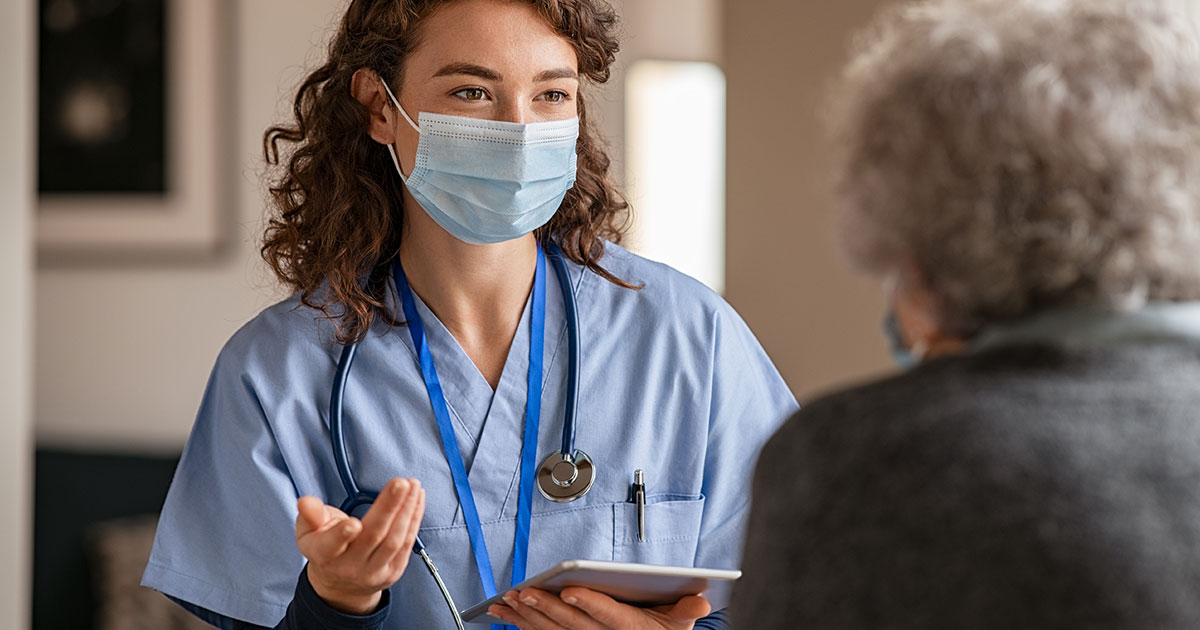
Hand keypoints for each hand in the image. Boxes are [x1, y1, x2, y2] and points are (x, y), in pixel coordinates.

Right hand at [294, 478, 425, 614]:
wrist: (342, 583)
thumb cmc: (326, 547)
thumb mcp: (309, 531)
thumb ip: (310, 515)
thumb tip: (305, 502)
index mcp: (324, 555)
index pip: (332, 545)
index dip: (342, 535)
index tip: (354, 522)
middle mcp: (350, 566)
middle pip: (373, 536)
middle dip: (389, 507)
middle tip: (400, 484)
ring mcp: (374, 571)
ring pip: (394, 540)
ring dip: (407, 510)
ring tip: (412, 486)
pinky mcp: (393, 571)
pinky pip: (407, 543)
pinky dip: (414, 519)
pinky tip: (417, 499)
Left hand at [487, 586, 711, 629]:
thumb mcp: (679, 624)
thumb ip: (686, 610)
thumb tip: (701, 600)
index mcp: (630, 629)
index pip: (608, 615)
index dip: (588, 603)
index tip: (569, 590)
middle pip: (571, 625)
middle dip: (545, 609)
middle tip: (524, 593)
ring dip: (526, 619)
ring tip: (507, 602)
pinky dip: (522, 629)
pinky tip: (506, 617)